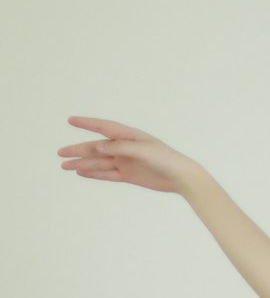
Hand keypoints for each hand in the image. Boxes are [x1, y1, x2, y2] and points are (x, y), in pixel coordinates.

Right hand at [55, 116, 200, 194]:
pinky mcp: (128, 175)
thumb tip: (99, 148)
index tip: (70, 120)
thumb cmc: (165, 159)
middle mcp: (124, 147)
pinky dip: (94, 174)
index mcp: (128, 135)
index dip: (87, 124)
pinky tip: (81, 173)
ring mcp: (125, 162)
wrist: (181, 177)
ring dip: (82, 164)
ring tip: (65, 166)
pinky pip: (108, 174)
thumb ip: (121, 148)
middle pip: (96, 148)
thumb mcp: (143, 150)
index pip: (103, 127)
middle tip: (60, 153)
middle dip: (78, 150)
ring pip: (99, 163)